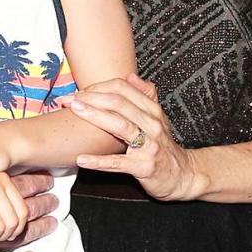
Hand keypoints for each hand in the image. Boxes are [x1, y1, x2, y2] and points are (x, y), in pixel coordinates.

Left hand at [66, 74, 198, 200]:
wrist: (183, 175)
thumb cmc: (164, 147)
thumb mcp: (158, 118)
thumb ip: (145, 95)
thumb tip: (130, 76)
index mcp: (152, 110)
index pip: (123, 88)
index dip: (98, 87)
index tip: (79, 91)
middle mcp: (152, 124)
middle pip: (119, 103)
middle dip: (91, 98)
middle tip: (69, 99)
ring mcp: (149, 145)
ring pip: (120, 126)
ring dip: (94, 117)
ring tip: (75, 111)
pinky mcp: (144, 167)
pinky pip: (119, 163)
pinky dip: (99, 161)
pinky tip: (82, 158)